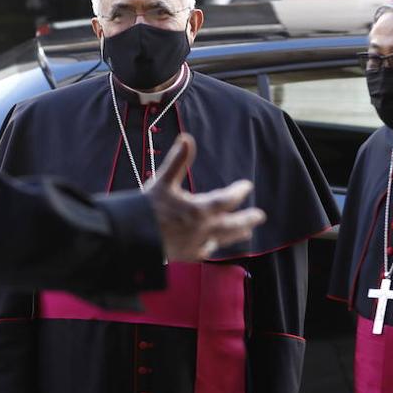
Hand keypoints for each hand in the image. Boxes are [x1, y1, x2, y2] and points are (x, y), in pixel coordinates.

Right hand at [145, 134, 265, 261]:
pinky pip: (205, 250)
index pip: (227, 200)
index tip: (246, 187)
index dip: (238, 192)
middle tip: (260, 216)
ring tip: (247, 233)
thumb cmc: (146, 208)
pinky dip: (212, 246)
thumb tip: (187, 138)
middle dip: (247, 219)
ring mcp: (196, 243)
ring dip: (236, 234)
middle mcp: (203, 228)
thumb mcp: (162, 180)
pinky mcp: (186, 255)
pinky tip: (213, 245)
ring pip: (223, 238)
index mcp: (200, 209)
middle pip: (232, 224)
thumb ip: (178, 160)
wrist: (132, 238)